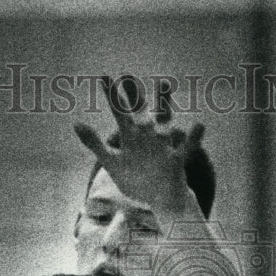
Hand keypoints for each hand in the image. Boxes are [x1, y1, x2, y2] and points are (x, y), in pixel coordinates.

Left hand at [73, 76, 204, 216]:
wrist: (160, 199)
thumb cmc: (135, 178)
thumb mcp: (111, 161)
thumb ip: (94, 143)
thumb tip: (75, 123)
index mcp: (131, 138)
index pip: (120, 113)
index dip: (111, 97)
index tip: (104, 77)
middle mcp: (147, 138)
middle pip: (141, 114)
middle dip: (136, 99)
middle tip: (130, 79)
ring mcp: (163, 148)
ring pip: (164, 125)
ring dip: (164, 107)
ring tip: (164, 85)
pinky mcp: (176, 163)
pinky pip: (186, 149)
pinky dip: (193, 138)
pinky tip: (199, 125)